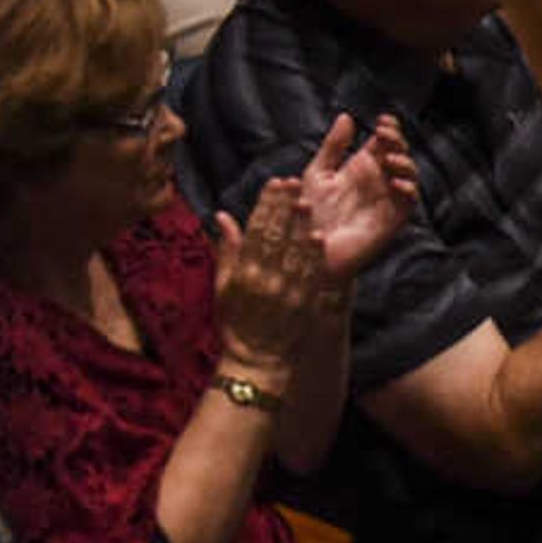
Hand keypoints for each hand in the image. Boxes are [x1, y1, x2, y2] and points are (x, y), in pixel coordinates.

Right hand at [210, 177, 329, 375]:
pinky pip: (309, 274)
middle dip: (284, 207)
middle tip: (293, 182)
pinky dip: (313, 255)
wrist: (258, 360)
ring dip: (300, 226)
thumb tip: (223, 216)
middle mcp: (264, 279)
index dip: (266, 205)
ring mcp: (285, 291)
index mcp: (243, 274)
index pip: (255, 230)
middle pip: (276, 235)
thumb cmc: (237, 323)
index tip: (275, 183)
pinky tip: (318, 236)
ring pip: (293, 251)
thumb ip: (227, 250)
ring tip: (306, 202)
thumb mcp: (223, 288)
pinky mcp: (304, 302)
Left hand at [293, 110, 418, 279]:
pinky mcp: (391, 220)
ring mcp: (386, 200)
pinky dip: (408, 189)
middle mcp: (377, 182)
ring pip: (409, 175)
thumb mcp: (316, 174)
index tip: (381, 120)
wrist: (305, 250)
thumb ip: (333, 146)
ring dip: (405, 162)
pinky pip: (409, 203)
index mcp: (361, 168)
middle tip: (385, 133)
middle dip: (397, 140)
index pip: (384, 142)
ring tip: (389, 158)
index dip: (389, 129)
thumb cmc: (307, 215)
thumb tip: (347, 116)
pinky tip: (394, 182)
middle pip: (399, 153)